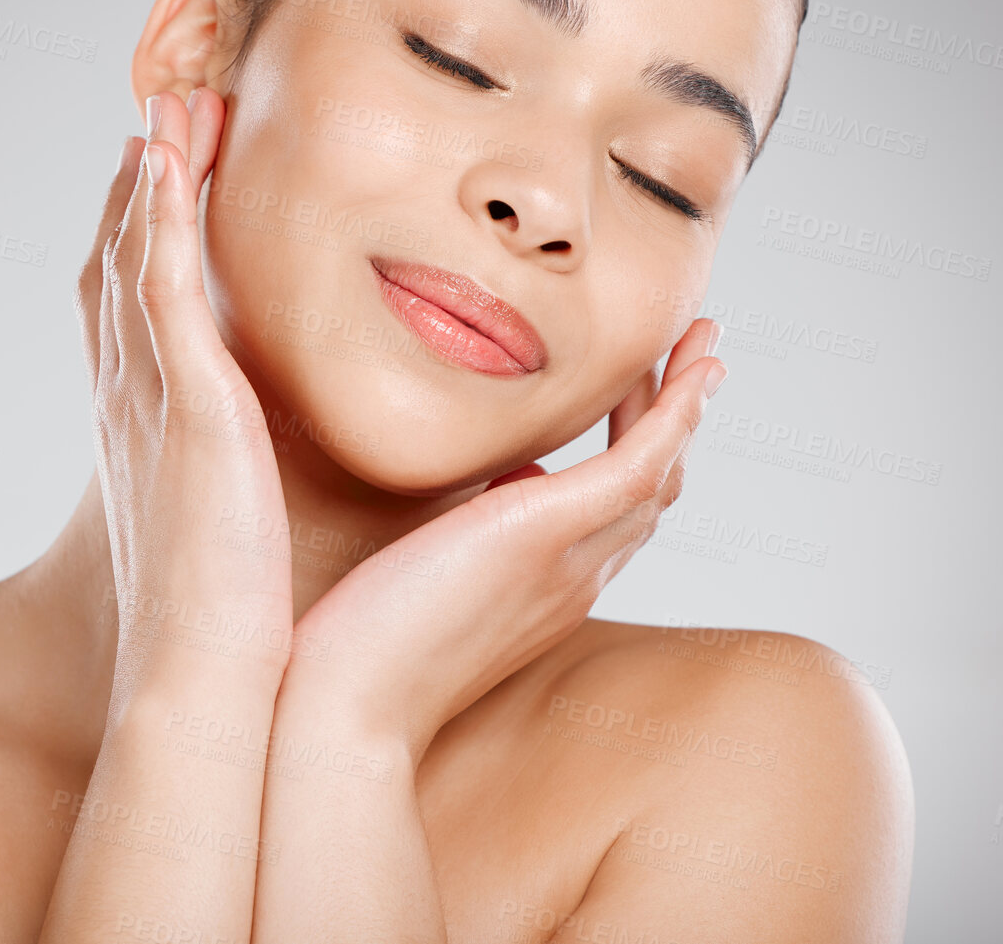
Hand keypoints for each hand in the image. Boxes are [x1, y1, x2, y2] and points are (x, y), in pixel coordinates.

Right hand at [74, 87, 293, 698]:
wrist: (210, 680)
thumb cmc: (239, 621)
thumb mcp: (245, 526)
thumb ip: (268, 475)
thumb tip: (320, 455)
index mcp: (155, 431)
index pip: (140, 315)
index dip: (142, 244)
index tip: (166, 185)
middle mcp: (135, 403)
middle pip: (121, 269)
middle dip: (137, 194)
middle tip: (159, 120)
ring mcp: (150, 398)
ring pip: (133, 260)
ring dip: (147, 180)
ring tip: (170, 108)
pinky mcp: (181, 404)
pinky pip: (157, 288)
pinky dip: (154, 219)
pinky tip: (164, 159)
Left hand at [279, 318, 727, 757]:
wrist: (346, 708)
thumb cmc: (360, 649)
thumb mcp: (426, 571)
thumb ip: (469, 533)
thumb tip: (500, 481)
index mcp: (545, 586)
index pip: (615, 511)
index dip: (643, 450)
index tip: (646, 392)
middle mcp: (574, 576)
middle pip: (654, 488)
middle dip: (679, 418)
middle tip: (697, 352)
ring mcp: (570, 559)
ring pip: (659, 471)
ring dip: (687, 401)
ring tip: (702, 340)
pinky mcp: (547, 533)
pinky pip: (638, 463)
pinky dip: (672, 414)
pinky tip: (687, 371)